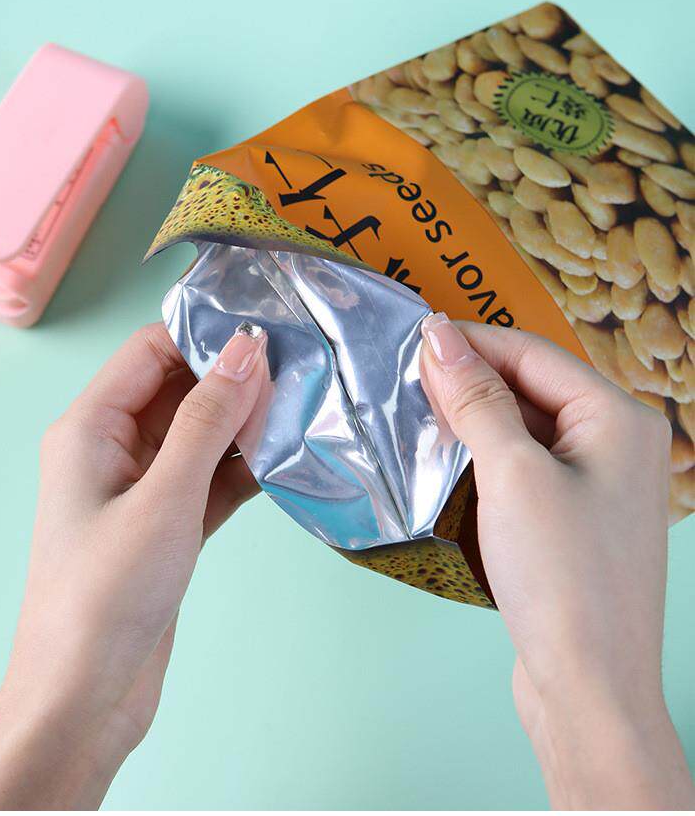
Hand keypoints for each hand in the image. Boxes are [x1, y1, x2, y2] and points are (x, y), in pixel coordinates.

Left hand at [0, 321, 268, 809]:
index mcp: (90, 427)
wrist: (85, 698)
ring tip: (304, 408)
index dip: (204, 336)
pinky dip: (243, 468)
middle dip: (233, 379)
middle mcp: (112, 449)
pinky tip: (286, 459)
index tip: (266, 330)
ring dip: (245, 424)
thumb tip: (248, 349)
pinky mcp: (167, 524)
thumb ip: (207, 419)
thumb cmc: (106, 593)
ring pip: (200, 434)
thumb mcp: (164, 496)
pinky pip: (210, 477)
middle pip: (178, 389)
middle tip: (299, 368)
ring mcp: (142, 488)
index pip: (150, 352)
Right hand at [419, 313, 693, 809]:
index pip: (533, 352)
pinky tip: (445, 457)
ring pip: (525, 426)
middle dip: (469, 378)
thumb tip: (440, 335)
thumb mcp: (512, 472)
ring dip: (473, 417)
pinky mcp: (575, 517)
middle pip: (531, 385)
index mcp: (620, 417)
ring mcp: (599, 483)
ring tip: (415, 410)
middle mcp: (618, 442)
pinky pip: (525, 465)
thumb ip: (476, 397)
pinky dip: (485, 455)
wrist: (589, 690)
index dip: (470, 340)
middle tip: (404, 375)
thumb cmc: (563, 578)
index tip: (412, 337)